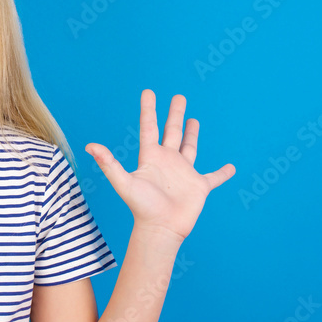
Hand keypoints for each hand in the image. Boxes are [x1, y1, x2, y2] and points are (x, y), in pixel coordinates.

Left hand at [85, 89, 234, 242]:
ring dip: (192, 134)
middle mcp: (167, 161)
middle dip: (174, 114)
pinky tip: (231, 167)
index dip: (149, 109)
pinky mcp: (199, 186)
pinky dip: (223, 172)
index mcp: (150, 157)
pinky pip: (214, 177)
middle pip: (171, 131)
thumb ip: (108, 163)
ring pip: (189, 147)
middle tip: (179, 96)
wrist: (160, 229)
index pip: (149, 127)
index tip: (148, 92)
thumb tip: (89, 146)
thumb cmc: (141, 207)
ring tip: (193, 119)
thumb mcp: (123, 182)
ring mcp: (183, 173)